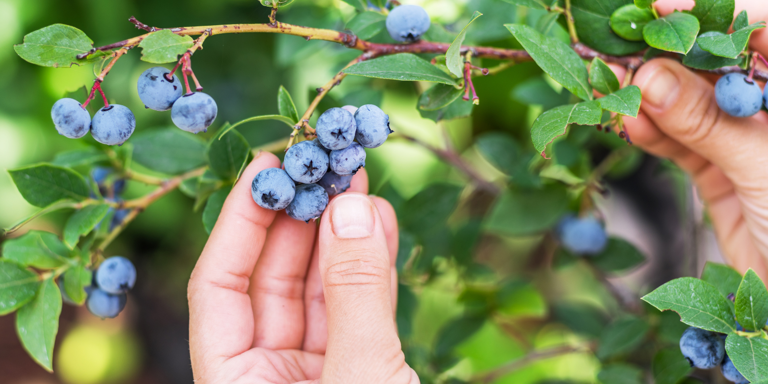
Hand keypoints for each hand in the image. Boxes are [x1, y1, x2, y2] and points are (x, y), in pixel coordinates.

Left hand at [187, 151, 417, 382]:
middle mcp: (267, 375)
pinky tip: (382, 224)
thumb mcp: (360, 374)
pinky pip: (357, 310)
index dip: (240, 220)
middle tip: (325, 166)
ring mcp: (314, 375)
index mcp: (235, 382)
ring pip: (319, 292)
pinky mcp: (357, 373)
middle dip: (302, 219)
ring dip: (343, 237)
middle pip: (271, 280)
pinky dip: (372, 270)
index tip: (267, 166)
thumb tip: (349, 209)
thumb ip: (354, 294)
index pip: (218, 286)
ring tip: (359, 185)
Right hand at [625, 0, 767, 277]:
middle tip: (616, 52)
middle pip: (716, 66)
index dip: (713, 13)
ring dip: (649, 98)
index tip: (657, 8)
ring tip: (610, 89)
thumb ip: (707, 122)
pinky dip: (652, 134)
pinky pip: (680, 142)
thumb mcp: (764, 168)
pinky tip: (629, 124)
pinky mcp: (721, 172)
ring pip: (691, 104)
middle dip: (667, 58)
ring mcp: (747, 140)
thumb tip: (649, 79)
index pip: (762, 32)